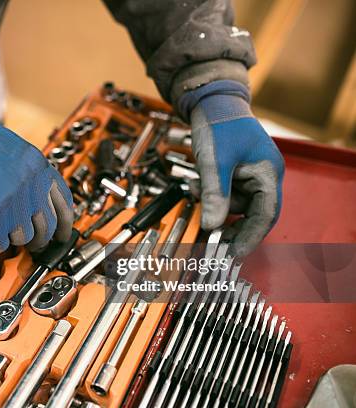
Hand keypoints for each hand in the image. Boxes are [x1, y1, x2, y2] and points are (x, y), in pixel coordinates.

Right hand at [0, 92, 72, 252]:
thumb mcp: (10, 148)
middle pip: (46, 227)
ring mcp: (13, 205)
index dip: (64, 223)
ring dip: (10, 237)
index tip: (62, 234)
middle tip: (31, 243)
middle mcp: (31, 187)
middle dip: (38, 239)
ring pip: (23, 238)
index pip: (64, 203)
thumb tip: (33, 197)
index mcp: (38, 167)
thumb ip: (26, 172)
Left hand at [180, 80, 284, 255]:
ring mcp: (250, 172)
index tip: (235, 252)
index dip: (251, 236)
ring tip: (196, 191)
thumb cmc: (219, 122)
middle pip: (252, 212)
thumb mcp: (214, 162)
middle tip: (213, 239)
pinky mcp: (236, 170)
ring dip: (214, 204)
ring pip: (235, 203)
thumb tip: (212, 226)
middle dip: (231, 224)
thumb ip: (214, 195)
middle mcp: (264, 174)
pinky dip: (210, 192)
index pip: (266, 213)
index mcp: (268, 172)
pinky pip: (225, 191)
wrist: (209, 99)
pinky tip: (196, 183)